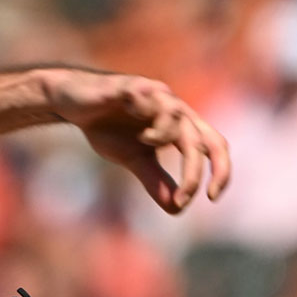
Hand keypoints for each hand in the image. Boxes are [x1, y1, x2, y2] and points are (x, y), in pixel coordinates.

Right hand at [44, 69, 230, 213]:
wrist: (75, 104)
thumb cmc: (108, 127)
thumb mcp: (134, 159)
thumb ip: (155, 180)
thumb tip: (177, 209)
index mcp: (181, 125)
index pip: (214, 145)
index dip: (221, 170)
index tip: (212, 198)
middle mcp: (175, 108)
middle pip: (201, 139)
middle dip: (194, 172)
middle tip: (184, 198)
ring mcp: (155, 95)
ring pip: (178, 118)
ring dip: (167, 138)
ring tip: (146, 143)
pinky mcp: (132, 86)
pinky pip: (151, 100)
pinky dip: (152, 120)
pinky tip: (141, 133)